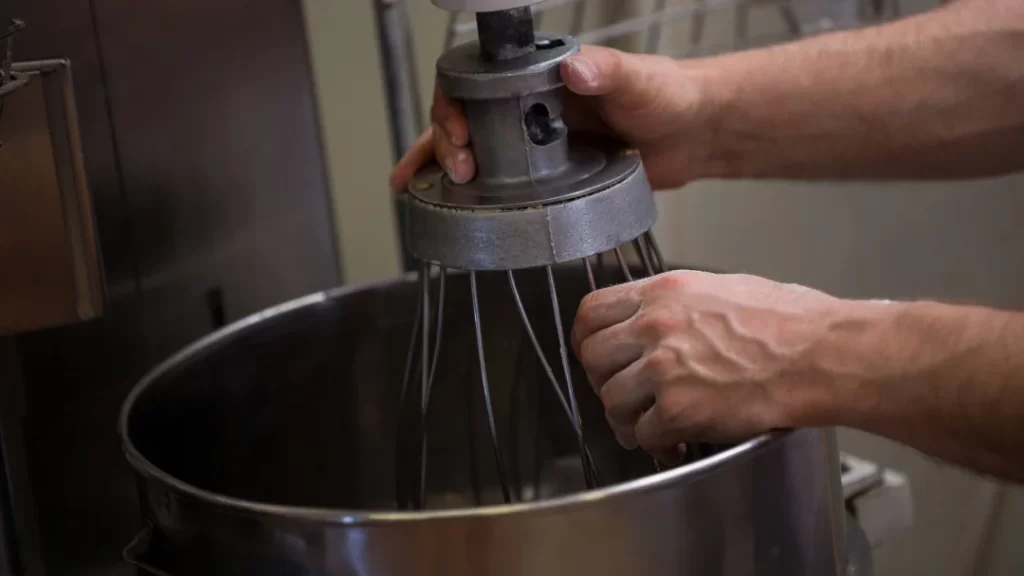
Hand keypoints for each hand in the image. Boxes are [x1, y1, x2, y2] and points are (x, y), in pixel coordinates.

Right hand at [389, 45, 716, 192]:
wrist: (694, 135)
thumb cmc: (669, 96)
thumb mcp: (638, 80)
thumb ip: (609, 72)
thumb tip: (575, 68)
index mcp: (541, 76)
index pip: (476, 81)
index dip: (455, 104)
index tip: (461, 133)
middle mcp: (528, 105)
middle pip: (463, 117)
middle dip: (443, 143)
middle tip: (457, 171)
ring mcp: (532, 141)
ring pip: (471, 149)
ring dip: (440, 168)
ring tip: (418, 190)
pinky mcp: (544, 174)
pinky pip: (498, 181)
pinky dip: (469, 194)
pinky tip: (447, 208)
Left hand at [570, 270, 844, 463]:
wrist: (822, 354)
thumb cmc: (789, 322)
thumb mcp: (721, 288)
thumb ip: (676, 304)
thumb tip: (653, 319)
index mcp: (663, 292)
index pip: (591, 312)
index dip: (586, 339)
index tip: (594, 354)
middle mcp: (655, 326)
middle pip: (593, 358)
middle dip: (604, 380)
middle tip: (625, 392)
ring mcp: (664, 368)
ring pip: (611, 400)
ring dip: (627, 417)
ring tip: (650, 422)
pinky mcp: (679, 409)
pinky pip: (642, 434)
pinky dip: (655, 444)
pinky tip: (674, 442)